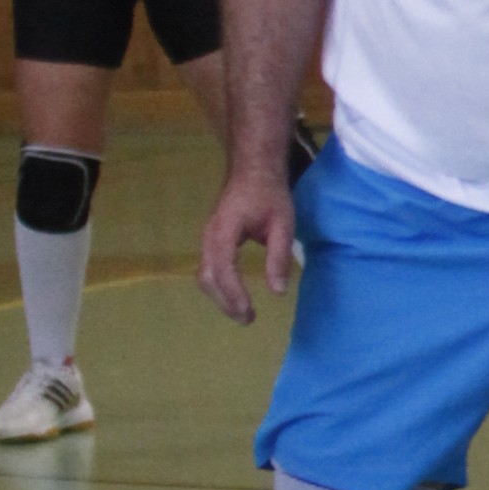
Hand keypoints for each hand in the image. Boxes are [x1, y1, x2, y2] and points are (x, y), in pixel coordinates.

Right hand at [199, 169, 296, 324]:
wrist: (253, 169)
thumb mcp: (283, 223)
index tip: (248, 311)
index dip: (233, 294)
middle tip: (248, 319)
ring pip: (205, 275)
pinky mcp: (212, 240)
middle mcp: (209, 237)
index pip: (223, 269)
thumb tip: (278, 291)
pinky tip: (235, 296)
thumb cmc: (269, 194)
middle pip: (208, 278)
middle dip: (226, 302)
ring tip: (243, 313)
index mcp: (224, 230)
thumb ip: (279, 256)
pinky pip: (209, 268)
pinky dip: (219, 286)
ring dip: (221, 297)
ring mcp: (207, 238)